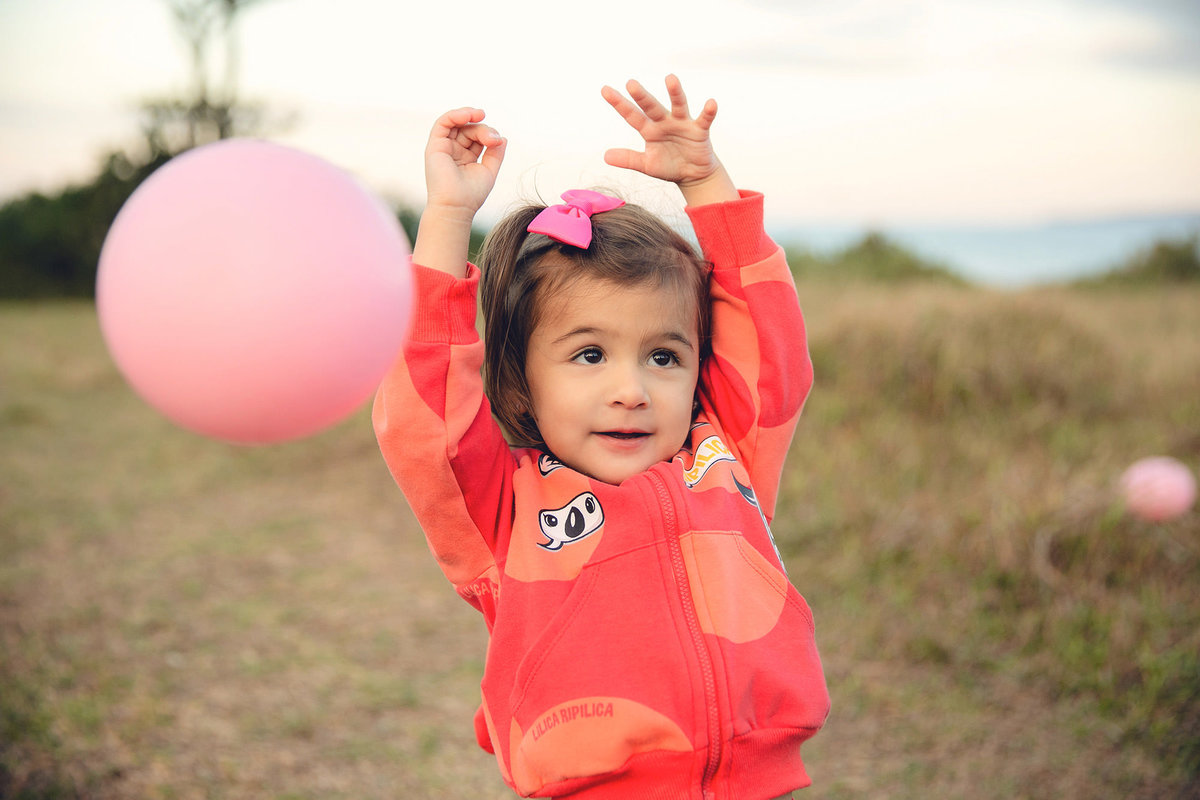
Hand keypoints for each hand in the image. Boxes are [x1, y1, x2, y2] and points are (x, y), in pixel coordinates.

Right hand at [413, 107, 505, 276]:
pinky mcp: (434, 146)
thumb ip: (495, 153)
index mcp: (465, 157)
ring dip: (469, 116)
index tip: (497, 141)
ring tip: (481, 115)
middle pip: (468, 129)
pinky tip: (469, 114)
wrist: (456, 207)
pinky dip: (455, 115)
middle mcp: (453, 151)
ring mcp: (443, 148)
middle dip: (482, 129)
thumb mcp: (489, 170)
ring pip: (456, 123)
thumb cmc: (471, 194)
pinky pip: (443, 123)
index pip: (477, 137)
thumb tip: (502, 137)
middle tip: (492, 138)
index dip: (488, 134)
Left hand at [601, 75, 735, 203]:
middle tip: (630, 83)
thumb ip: (628, 159)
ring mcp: (682, 124)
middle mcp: (664, 122)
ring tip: (670, 79)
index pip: (632, 115)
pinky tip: (711, 103)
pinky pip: (704, 119)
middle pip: (652, 107)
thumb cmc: (668, 166)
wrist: (692, 175)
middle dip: (642, 96)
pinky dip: (708, 112)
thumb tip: (605, 156)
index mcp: (649, 130)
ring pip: (678, 105)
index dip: (619, 104)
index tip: (604, 90)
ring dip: (674, 93)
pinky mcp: (699, 131)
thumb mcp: (647, 165)